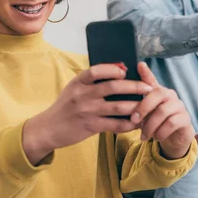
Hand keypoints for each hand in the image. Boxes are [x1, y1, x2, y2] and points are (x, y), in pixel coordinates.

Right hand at [23, 64, 153, 163]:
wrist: (48, 128)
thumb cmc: (66, 106)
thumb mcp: (74, 88)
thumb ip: (92, 81)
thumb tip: (120, 69)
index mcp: (78, 82)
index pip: (96, 71)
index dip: (113, 69)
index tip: (126, 70)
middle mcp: (83, 95)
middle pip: (113, 87)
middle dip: (134, 86)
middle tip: (148, 88)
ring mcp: (87, 111)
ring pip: (117, 107)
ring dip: (135, 106)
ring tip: (147, 105)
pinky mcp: (91, 126)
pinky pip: (114, 125)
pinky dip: (128, 123)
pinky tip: (137, 122)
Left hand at [130, 63, 194, 159]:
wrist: (173, 138)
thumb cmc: (156, 123)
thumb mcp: (146, 114)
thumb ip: (138, 103)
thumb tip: (124, 90)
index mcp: (159, 91)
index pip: (151, 80)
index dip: (146, 72)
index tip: (139, 64)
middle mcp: (170, 95)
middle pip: (157, 94)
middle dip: (142, 108)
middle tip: (133, 121)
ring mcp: (179, 105)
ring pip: (162, 112)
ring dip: (150, 126)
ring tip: (144, 136)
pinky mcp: (185, 118)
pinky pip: (171, 123)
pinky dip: (160, 132)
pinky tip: (156, 137)